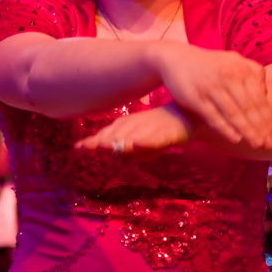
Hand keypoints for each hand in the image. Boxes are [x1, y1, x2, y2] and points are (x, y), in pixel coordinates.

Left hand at [76, 103, 193, 152]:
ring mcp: (153, 128)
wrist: (193, 117)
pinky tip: (137, 144)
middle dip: (101, 140)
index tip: (78, 147)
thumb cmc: (164, 130)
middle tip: (84, 147)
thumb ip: (132, 149)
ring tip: (103, 146)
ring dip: (118, 140)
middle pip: (117, 134)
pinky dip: (147, 141)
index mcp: (130, 126)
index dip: (94, 141)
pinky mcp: (169, 133)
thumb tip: (117, 154)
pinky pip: (157, 138)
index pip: (109, 133)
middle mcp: (138, 124)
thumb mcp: (144, 143)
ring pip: (133, 135)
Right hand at [152, 44, 271, 148]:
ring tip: (257, 144)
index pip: (259, 99)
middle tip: (270, 145)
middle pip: (249, 107)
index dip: (268, 119)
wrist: (176, 58)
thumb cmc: (210, 66)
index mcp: (242, 68)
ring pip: (233, 112)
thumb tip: (265, 94)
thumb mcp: (233, 62)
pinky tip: (236, 139)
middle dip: (261, 128)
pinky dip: (225, 128)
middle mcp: (229, 75)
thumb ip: (252, 75)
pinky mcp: (195, 97)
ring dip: (247, 130)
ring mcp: (212, 86)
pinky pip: (213, 115)